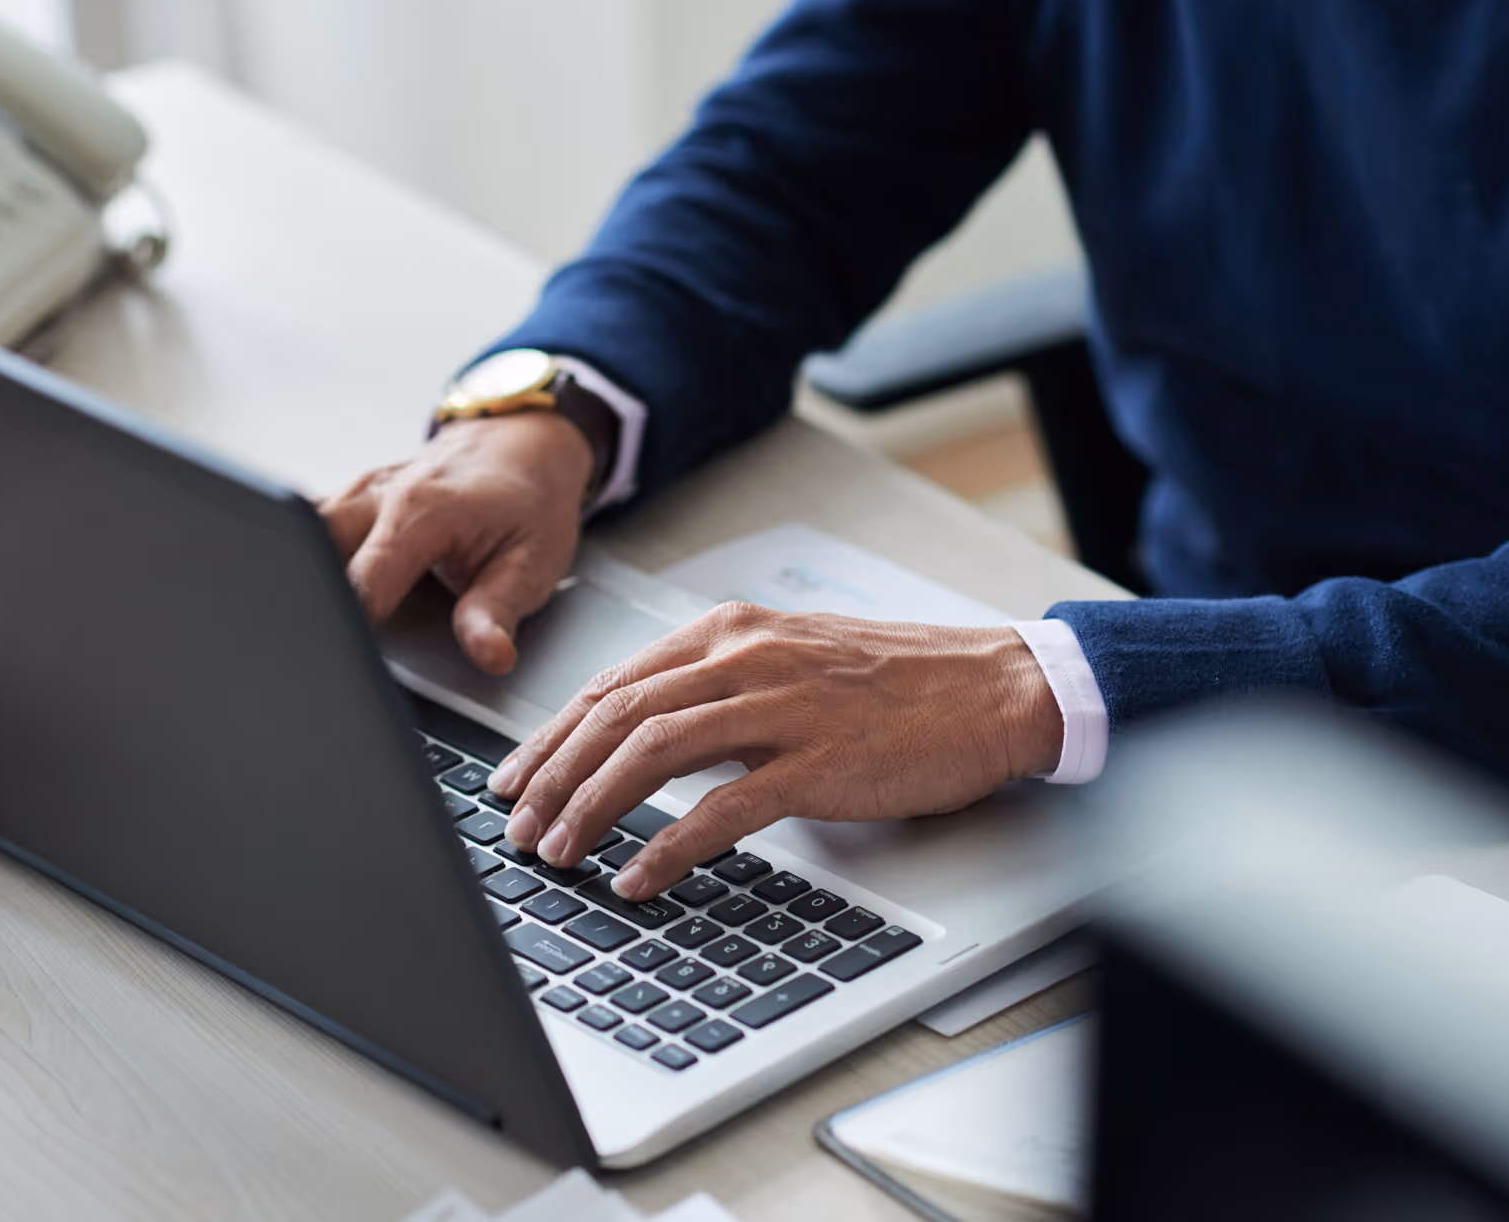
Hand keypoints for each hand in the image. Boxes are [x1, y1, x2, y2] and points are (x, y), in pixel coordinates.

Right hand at [321, 412, 593, 672]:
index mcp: (421, 511)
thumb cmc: (528, 503)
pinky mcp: (350, 498)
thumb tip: (490, 655)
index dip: (350, 626)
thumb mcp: (531, 564)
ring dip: (304, 570)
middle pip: (312, 546)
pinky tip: (318, 586)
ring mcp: (358, 492)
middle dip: (308, 593)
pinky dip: (311, 556)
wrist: (522, 445)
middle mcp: (378, 495)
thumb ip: (498, 613)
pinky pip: (313, 527)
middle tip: (320, 640)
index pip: (362, 582)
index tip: (345, 659)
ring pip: (305, 532)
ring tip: (316, 616)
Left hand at [488, 604, 1063, 898]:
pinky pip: (722, 809)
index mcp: (733, 631)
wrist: (993, 688)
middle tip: (517, 826)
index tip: (515, 777)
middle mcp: (746, 657)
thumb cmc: (897, 682)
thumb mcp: (792, 658)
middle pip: (618, 714)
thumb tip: (645, 734)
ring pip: (652, 752)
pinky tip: (639, 878)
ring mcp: (782, 708)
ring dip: (592, 807)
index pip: (615, 682)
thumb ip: (720, 683)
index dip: (552, 734)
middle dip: (553, 775)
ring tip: (559, 853)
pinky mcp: (818, 762)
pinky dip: (668, 847)